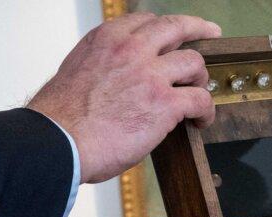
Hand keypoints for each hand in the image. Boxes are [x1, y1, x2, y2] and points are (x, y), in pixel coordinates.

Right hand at [27, 13, 220, 183]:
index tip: (176, 34)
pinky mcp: (166, 102)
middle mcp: (130, 50)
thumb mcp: (80, 71)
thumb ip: (106, 65)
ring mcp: (150, 74)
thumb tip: (121, 78)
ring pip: (194, 62)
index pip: (144, 21)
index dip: (165, 29)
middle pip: (175, 27)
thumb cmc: (64, 118)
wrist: (60, 141)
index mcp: (106, 40)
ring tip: (197, 96)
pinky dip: (207, 111)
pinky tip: (201, 121)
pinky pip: (202, 99)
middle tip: (212, 33)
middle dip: (198, 28)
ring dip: (201, 79)